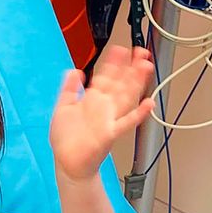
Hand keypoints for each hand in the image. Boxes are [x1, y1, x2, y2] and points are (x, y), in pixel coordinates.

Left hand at [50, 46, 154, 182]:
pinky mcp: (109, 134)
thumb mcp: (63, 108)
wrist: (67, 162)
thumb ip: (69, 89)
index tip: (120, 49)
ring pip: (126, 97)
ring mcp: (108, 120)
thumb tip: (75, 71)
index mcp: (92, 100)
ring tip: (146, 67)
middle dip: (130, 67)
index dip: (113, 63)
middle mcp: (103, 108)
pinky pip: (126, 122)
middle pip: (120, 83)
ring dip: (136, 83)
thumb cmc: (66, 139)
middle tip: (140, 51)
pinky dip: (138, 114)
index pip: (105, 77)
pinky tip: (148, 104)